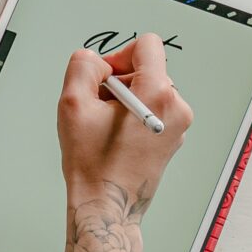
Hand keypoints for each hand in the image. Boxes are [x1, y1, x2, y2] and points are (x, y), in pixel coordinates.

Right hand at [54, 33, 191, 215]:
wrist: (106, 206)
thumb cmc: (92, 162)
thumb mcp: (73, 103)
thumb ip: (83, 66)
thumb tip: (97, 61)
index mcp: (158, 93)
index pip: (147, 45)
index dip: (119, 54)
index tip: (105, 77)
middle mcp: (176, 107)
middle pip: (147, 69)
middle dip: (119, 81)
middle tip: (99, 108)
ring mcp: (178, 125)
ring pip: (148, 89)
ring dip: (125, 99)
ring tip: (107, 126)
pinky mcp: (173, 138)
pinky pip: (153, 110)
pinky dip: (133, 115)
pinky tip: (117, 137)